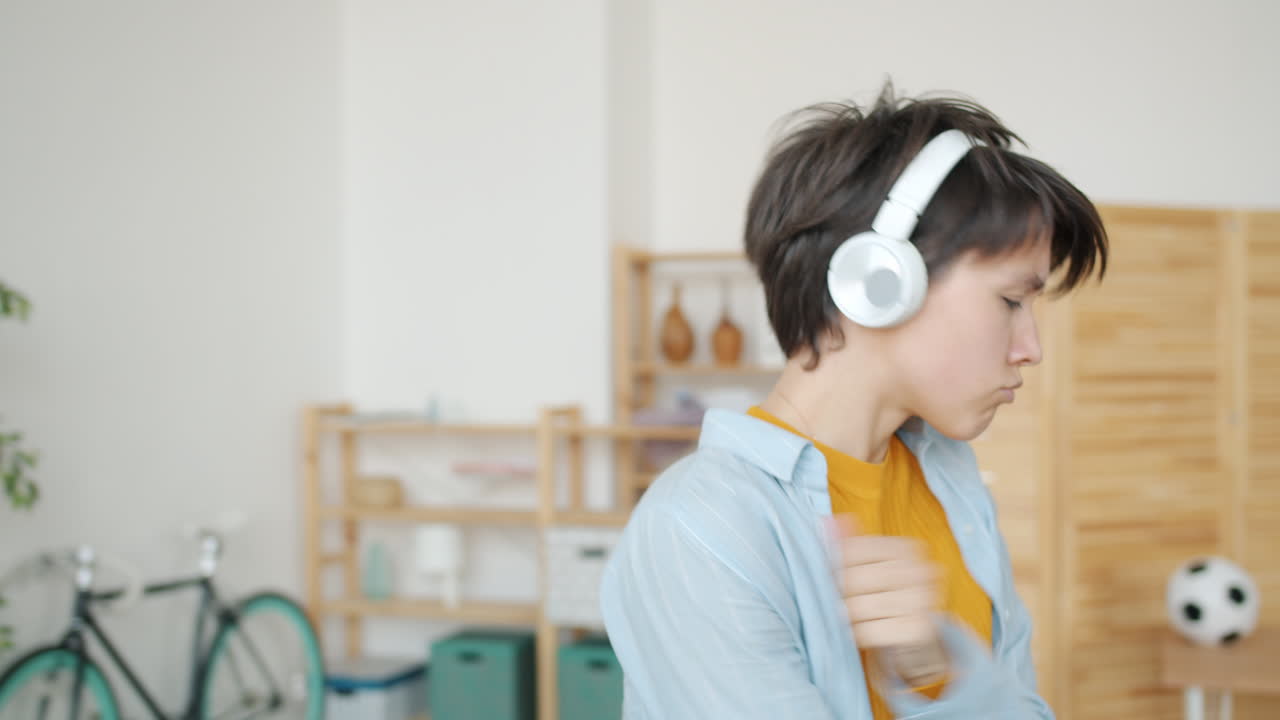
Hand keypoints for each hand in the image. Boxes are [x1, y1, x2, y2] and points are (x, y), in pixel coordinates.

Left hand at [830, 514, 948, 684]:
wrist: (918, 641)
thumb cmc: (886, 596)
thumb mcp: (870, 566)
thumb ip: (848, 543)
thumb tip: (825, 520)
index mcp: (908, 548)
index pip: (853, 549)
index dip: (834, 566)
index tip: (830, 577)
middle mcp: (921, 570)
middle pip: (855, 578)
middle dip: (838, 593)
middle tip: (834, 602)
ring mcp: (923, 600)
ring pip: (859, 606)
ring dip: (845, 616)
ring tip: (847, 618)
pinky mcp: (919, 629)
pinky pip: (870, 631)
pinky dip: (857, 635)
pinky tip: (859, 634)